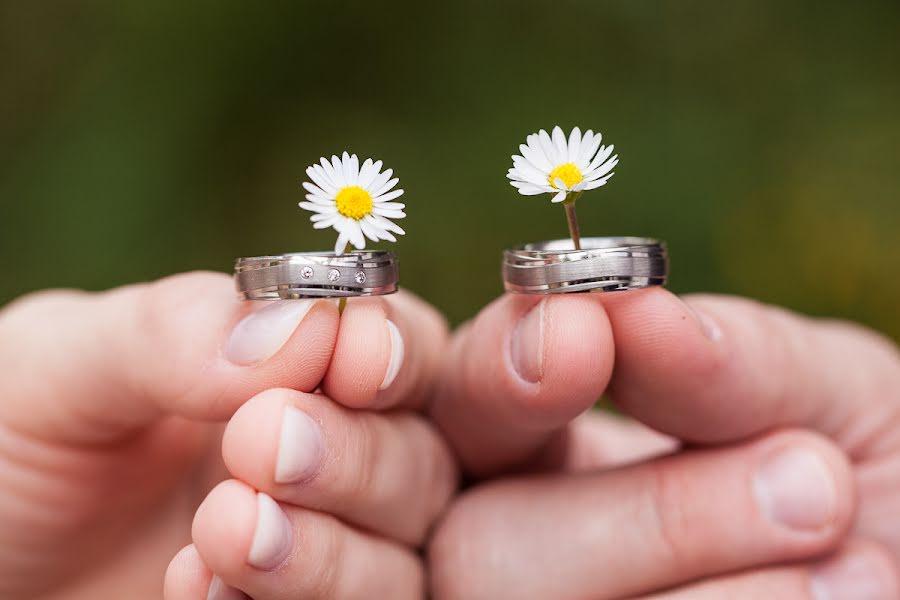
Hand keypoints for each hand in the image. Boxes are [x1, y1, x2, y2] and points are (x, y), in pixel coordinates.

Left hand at [0, 272, 455, 599]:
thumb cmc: (5, 451)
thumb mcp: (59, 368)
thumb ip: (173, 332)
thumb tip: (303, 327)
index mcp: (283, 373)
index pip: (395, 348)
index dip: (397, 351)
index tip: (356, 363)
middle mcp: (317, 462)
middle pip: (416, 459)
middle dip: (355, 454)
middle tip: (261, 445)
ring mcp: (309, 556)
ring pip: (399, 562)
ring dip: (331, 551)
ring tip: (224, 529)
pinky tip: (193, 588)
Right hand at [427, 289, 899, 598]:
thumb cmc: (875, 475)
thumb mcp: (826, 392)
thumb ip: (729, 355)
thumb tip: (627, 307)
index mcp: (556, 448)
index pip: (467, 409)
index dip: (495, 377)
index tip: (581, 337)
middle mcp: (532, 548)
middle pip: (475, 543)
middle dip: (643, 516)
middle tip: (804, 477)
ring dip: (704, 575)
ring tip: (841, 544)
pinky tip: (840, 598)